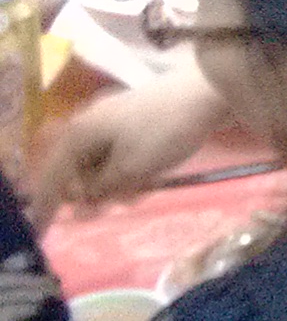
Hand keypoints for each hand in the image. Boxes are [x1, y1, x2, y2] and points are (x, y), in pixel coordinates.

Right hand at [28, 67, 230, 215]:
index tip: (43, 230)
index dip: (46, 204)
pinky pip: (123, 152)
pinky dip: (130, 169)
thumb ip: (99, 189)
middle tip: (112, 207)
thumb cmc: (164, 131)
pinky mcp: (139, 120)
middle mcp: (89, 123)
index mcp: (79, 133)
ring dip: (113, 182)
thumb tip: (80, 203)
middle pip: (77, 169)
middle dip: (91, 192)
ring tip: (137, 193)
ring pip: (101, 162)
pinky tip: (148, 179)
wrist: (209, 90)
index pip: (52, 176)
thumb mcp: (128, 169)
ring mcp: (115, 119)